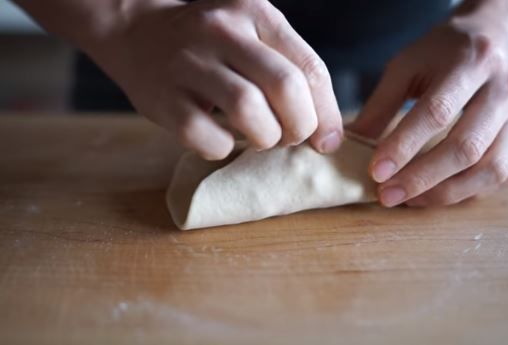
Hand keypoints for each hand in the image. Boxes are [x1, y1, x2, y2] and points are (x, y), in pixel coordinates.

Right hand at [87, 0, 342, 159]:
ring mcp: (189, 63)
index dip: (328, 113)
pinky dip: (224, 147)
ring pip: (248, 111)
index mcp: (254, 12)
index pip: (310, 67)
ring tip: (260, 136)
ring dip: (265, 137)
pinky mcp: (162, 98)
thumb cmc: (211, 45)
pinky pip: (207, 137)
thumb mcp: (252, 35)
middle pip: (285, 87)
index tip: (327, 140)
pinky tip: (221, 138)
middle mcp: (222, 30)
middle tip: (292, 137)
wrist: (136, 32)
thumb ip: (290, 70)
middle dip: (300, 126)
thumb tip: (327, 133)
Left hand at [349, 1, 507, 206]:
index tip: (376, 171)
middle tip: (387, 195)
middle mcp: (505, 90)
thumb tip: (350, 145)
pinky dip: (466, 192)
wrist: (493, 39)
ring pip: (489, 170)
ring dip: (445, 192)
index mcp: (472, 63)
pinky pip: (499, 177)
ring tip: (408, 199)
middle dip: (422, 178)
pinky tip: (435, 192)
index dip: (404, 146)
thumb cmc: (442, 54)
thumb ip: (380, 106)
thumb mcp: (406, 66)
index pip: (437, 112)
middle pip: (466, 147)